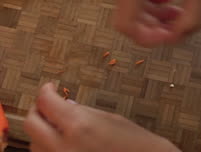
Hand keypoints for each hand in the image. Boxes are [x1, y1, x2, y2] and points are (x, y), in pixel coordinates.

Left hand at [24, 83, 179, 151]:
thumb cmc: (135, 143)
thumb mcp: (110, 119)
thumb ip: (82, 112)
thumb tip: (64, 106)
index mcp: (79, 126)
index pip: (46, 102)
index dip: (46, 91)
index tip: (50, 88)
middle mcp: (64, 147)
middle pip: (31, 124)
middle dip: (38, 110)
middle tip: (48, 104)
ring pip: (34, 144)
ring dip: (42, 132)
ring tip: (58, 125)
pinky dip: (50, 147)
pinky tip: (64, 141)